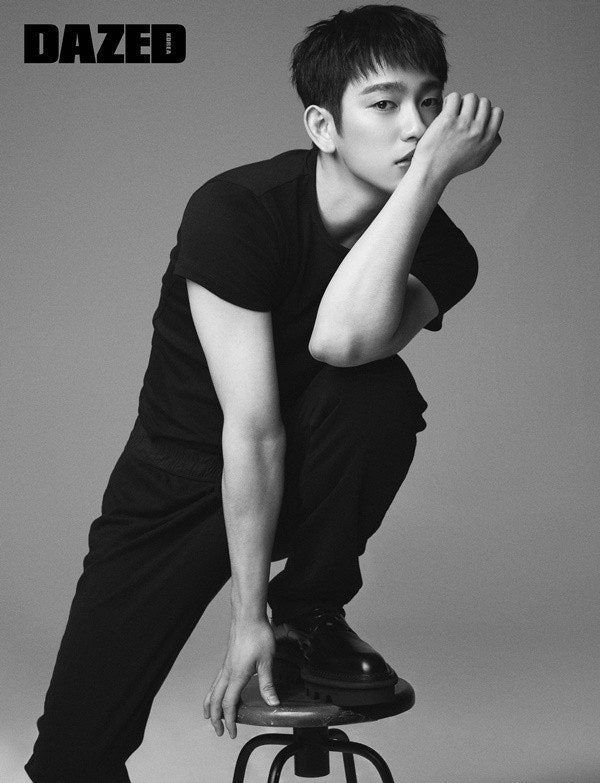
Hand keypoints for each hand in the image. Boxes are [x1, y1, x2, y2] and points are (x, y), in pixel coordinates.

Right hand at [203, 616, 278, 738]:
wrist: (248, 615)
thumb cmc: (257, 634)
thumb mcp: (267, 660)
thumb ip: (267, 683)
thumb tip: (272, 702)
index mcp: (237, 675)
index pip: (228, 704)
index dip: (230, 720)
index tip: (232, 732)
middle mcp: (227, 672)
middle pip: (215, 700)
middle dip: (215, 718)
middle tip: (219, 731)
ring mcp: (226, 665)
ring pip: (212, 690)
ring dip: (211, 706)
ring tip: (210, 716)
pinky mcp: (227, 659)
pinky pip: (217, 681)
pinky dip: (214, 692)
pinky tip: (220, 692)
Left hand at [412, 92, 503, 183]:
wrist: (431, 172)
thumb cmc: (452, 166)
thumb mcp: (479, 160)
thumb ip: (490, 145)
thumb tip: (496, 133)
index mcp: (488, 139)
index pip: (497, 112)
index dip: (486, 112)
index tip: (475, 118)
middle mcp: (478, 131)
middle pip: (484, 102)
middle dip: (473, 106)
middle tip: (461, 115)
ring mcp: (463, 124)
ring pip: (471, 97)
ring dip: (462, 102)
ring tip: (453, 112)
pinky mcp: (448, 120)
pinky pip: (455, 97)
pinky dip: (450, 100)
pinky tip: (445, 110)